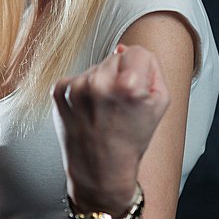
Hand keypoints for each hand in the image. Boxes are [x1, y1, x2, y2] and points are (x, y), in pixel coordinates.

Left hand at [51, 44, 169, 213]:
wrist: (100, 171)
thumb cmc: (131, 139)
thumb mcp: (159, 103)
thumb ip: (151, 67)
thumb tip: (121, 47)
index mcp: (128, 85)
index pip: (138, 51)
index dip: (142, 71)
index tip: (136, 93)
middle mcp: (98, 83)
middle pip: (115, 57)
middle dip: (120, 76)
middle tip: (119, 107)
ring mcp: (75, 87)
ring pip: (96, 66)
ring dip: (101, 83)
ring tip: (103, 111)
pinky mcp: (59, 92)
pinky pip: (78, 78)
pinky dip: (83, 92)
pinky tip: (88, 112)